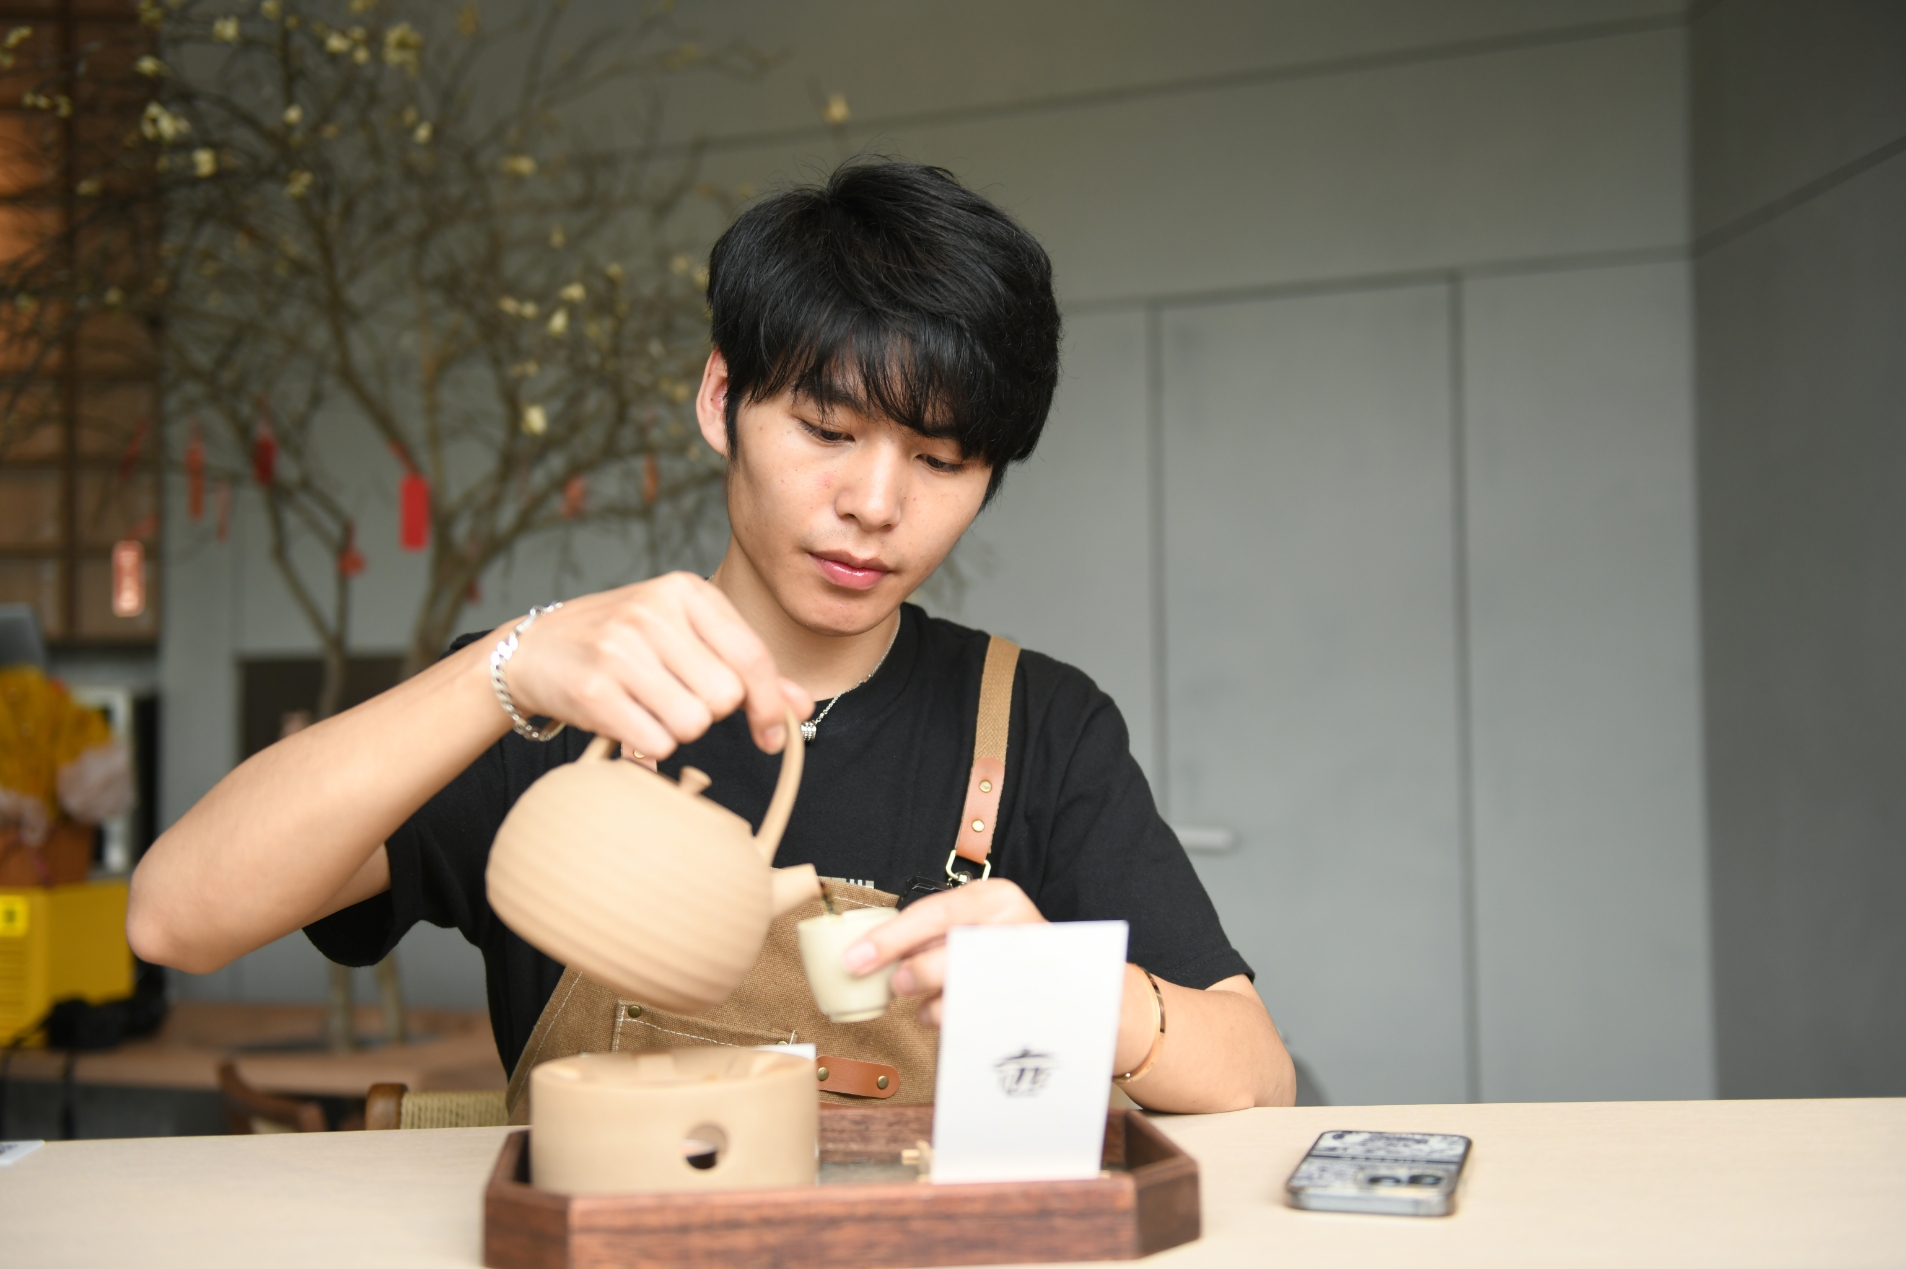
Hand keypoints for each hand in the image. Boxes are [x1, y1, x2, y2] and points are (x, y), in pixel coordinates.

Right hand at [498, 572, 811, 757]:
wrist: (534, 648)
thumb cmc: (622, 644)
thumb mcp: (686, 637)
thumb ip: (747, 668)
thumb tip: (803, 704)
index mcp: (685, 590)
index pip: (751, 657)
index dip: (770, 705)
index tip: (772, 736)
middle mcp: (653, 611)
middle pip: (725, 696)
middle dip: (709, 712)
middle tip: (677, 699)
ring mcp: (620, 648)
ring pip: (694, 723)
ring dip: (678, 730)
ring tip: (649, 707)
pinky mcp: (593, 687)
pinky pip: (656, 742)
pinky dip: (649, 745)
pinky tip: (628, 720)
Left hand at [841, 878, 1045, 1024]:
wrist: (1057, 975)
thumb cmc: (995, 943)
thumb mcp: (967, 922)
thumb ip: (927, 933)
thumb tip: (865, 953)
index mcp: (995, 897)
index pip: (934, 914)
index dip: (890, 938)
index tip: (854, 959)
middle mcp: (1015, 927)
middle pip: (951, 953)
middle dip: (916, 972)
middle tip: (898, 983)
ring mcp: (1025, 968)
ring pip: (963, 990)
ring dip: (933, 1002)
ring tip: (929, 998)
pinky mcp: (1026, 1005)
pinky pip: (974, 1018)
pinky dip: (950, 1019)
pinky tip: (950, 1010)